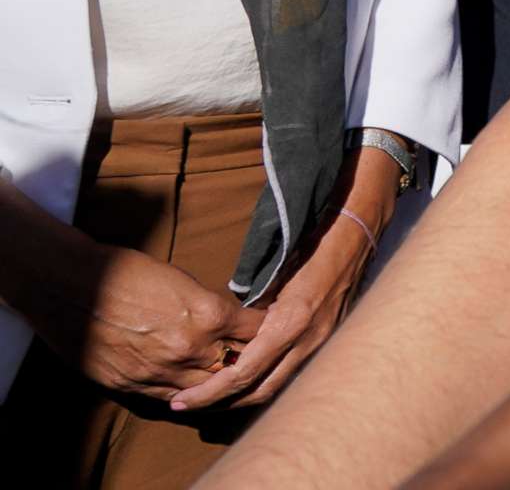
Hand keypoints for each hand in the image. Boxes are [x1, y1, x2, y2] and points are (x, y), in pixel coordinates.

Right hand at [41, 245, 255, 402]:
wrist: (72, 286)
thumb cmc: (129, 272)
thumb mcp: (184, 280)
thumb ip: (209, 306)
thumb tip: (230, 320)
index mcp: (209, 314)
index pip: (257, 331)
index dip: (267, 330)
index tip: (275, 329)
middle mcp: (191, 348)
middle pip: (239, 367)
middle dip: (252, 363)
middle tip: (263, 363)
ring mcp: (161, 372)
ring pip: (208, 391)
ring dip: (222, 387)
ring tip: (234, 383)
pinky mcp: (133, 386)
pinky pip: (173, 400)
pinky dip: (189, 397)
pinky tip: (198, 394)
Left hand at [170, 205, 377, 411]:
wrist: (355, 233)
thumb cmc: (309, 244)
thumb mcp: (272, 273)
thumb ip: (251, 309)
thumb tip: (222, 333)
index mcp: (291, 323)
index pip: (244, 373)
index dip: (211, 391)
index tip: (182, 401)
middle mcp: (308, 340)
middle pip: (261, 391)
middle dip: (223, 402)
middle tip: (189, 405)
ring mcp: (322, 342)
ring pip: (278, 386)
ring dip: (244, 396)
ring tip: (212, 398)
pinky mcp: (328, 339)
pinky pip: (292, 371)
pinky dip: (265, 381)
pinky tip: (246, 381)